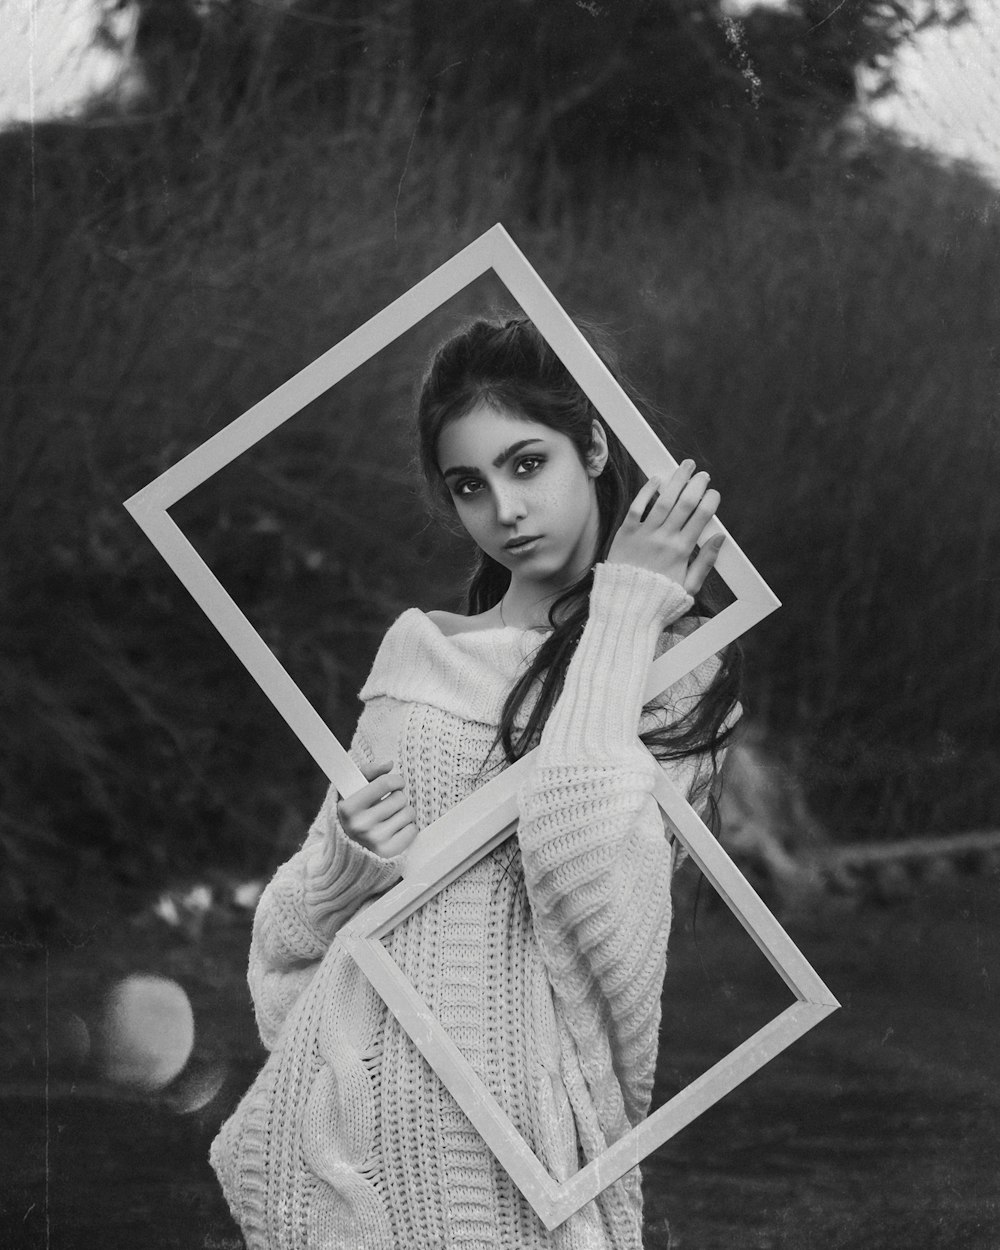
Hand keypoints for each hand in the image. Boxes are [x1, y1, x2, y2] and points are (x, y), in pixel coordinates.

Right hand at [336, 760, 417, 858]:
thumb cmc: (352, 816)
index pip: (385, 783)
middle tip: (388, 804)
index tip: (395, 783)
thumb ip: (367, 772)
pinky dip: (407, 828)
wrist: (347, 853)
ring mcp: (375, 840)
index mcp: (349, 808)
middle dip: (397, 798)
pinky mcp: (388, 852)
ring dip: (403, 813)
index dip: (395, 780)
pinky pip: (412, 830)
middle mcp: (361, 825)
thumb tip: (389, 764)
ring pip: (409, 813)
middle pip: (400, 798)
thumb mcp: (350, 792)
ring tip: (391, 817)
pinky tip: (395, 830)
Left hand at [607, 460, 723, 594]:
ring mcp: (644, 534)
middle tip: (703, 474)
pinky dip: (647, 491)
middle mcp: (664, 539)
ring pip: (663, 500)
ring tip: (685, 466)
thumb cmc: (659, 600)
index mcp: (682, 551)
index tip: (714, 493)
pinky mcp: (625, 533)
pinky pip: (637, 506)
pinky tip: (657, 479)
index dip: (710, 501)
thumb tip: (720, 538)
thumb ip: (706, 561)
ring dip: (676, 480)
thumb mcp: (690, 587)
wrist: (625, 608)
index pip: (701, 517)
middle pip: (685, 503)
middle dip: (697, 485)